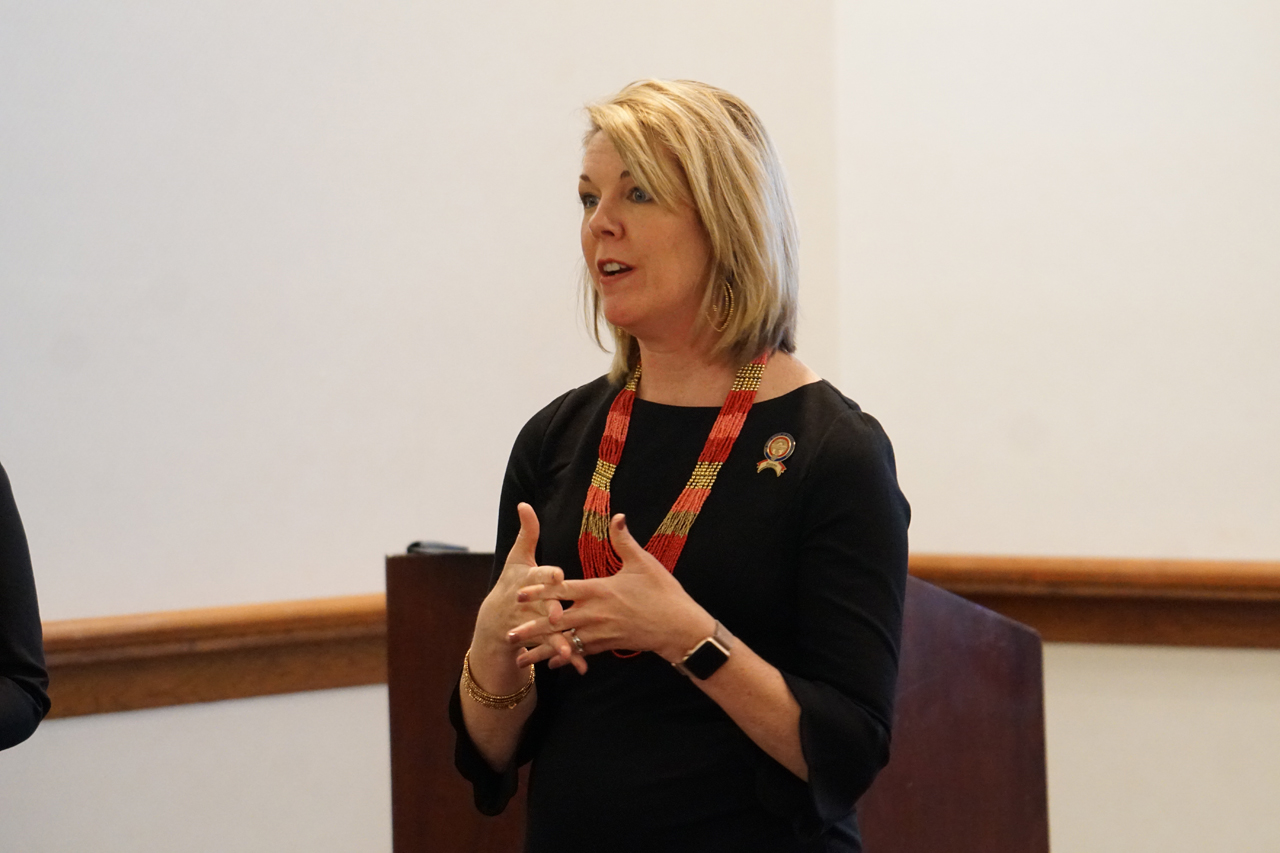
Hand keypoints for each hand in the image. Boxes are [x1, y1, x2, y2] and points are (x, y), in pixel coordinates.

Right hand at [471, 503, 579, 680]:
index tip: (558, 575)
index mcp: (527, 580)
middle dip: (549, 611)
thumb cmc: (512, 582)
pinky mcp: (536, 641)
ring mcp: (529, 624)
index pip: (538, 575)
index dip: (547, 575)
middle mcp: (526, 603)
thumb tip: (524, 504)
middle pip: (540, 606)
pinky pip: (552, 649)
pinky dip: (566, 657)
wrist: (495, 622)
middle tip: (557, 616)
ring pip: (545, 632)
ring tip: (570, 650)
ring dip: (557, 641)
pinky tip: (580, 665)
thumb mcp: (518, 558)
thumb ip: (527, 532)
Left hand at [509, 513, 713, 670]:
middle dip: (531, 628)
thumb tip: (618, 516)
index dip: (539, 591)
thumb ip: (625, 541)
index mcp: (599, 590)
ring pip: (565, 641)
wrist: (679, 628)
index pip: (562, 590)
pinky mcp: (609, 645)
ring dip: (542, 649)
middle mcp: (595, 614)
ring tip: (521, 658)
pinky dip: (566, 657)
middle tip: (508, 634)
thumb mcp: (644, 563)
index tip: (518, 593)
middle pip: (556, 621)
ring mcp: (601, 632)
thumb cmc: (663, 593)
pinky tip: (552, 664)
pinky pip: (582, 651)